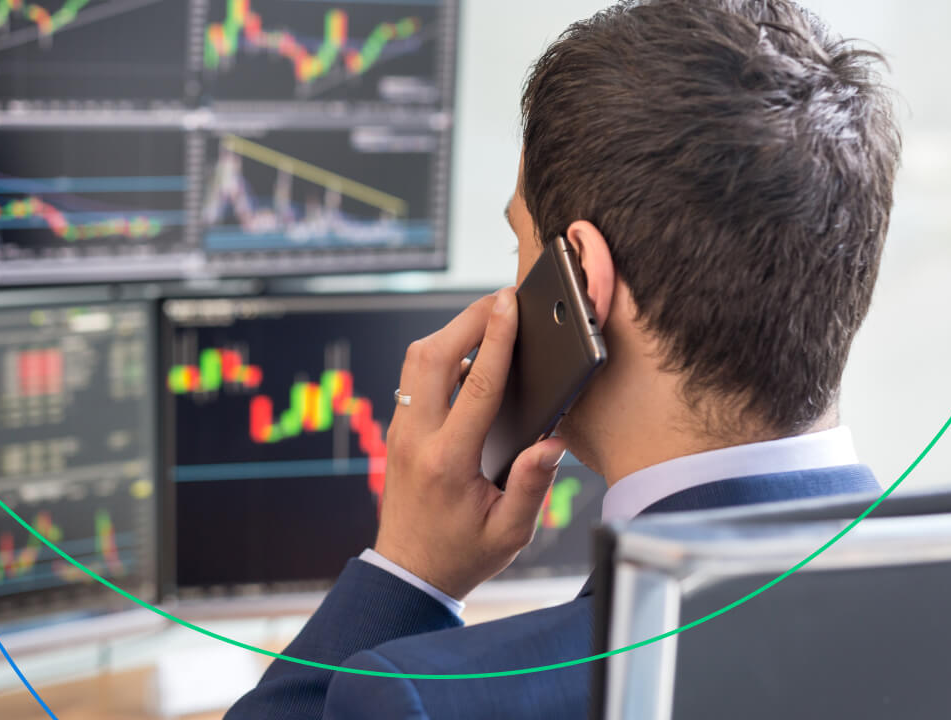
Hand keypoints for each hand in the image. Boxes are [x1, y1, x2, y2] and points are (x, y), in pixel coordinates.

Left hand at [374, 288, 567, 599]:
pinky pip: (414, 378)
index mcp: (449, 461)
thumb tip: (553, 441)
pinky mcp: (397, 431)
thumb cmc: (463, 554)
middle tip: (502, 299)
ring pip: (416, 361)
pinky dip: (439, 355)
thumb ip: (532, 486)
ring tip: (488, 319)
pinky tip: (469, 357)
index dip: (497, 338)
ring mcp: (400, 432)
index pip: (477, 385)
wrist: (409, 573)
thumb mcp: (510, 532)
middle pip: (433, 356)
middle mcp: (416, 438)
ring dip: (450, 333)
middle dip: (467, 319)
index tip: (509, 302)